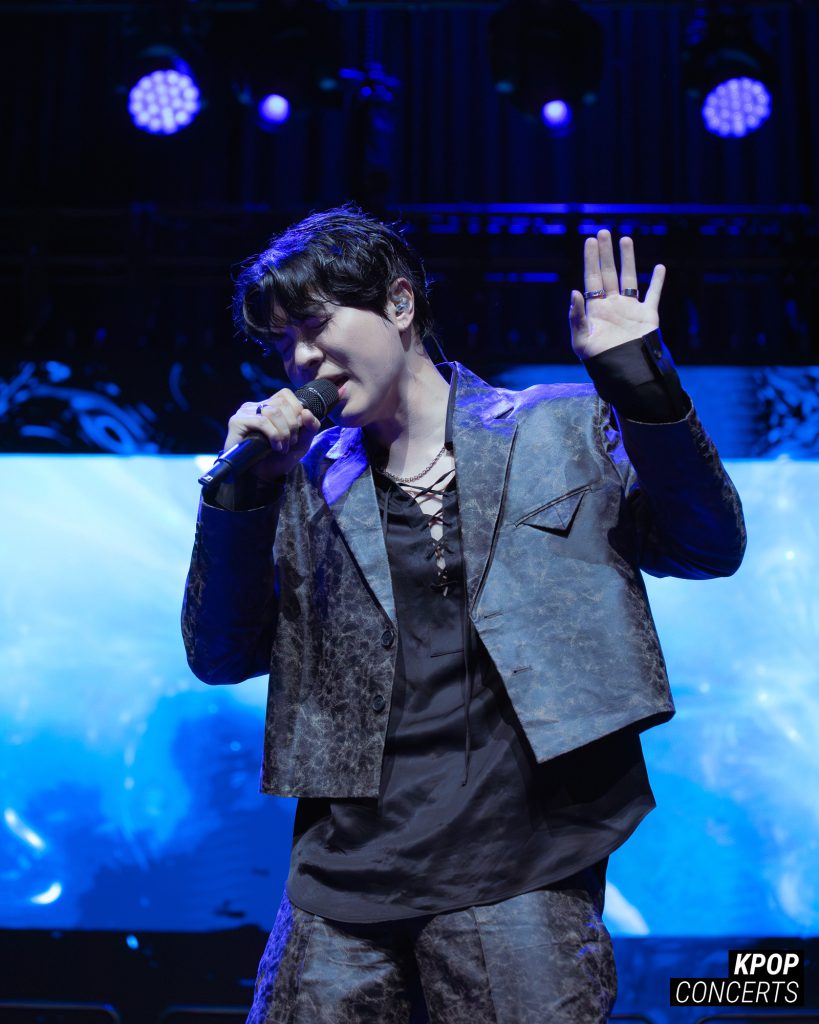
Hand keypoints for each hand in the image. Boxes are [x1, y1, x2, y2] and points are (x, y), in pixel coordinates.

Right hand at [223, 389, 321, 482]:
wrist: (261, 477)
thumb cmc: (278, 459)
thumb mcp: (301, 443)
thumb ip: (310, 427)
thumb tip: (306, 412)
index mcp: (268, 406)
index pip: (285, 394)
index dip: (296, 410)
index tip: (297, 431)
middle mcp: (254, 406)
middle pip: (281, 404)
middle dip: (292, 425)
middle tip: (290, 443)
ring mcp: (244, 412)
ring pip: (273, 412)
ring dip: (283, 432)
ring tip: (282, 448)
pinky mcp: (237, 422)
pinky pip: (262, 422)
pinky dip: (273, 435)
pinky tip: (274, 447)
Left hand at [569, 229, 664, 358]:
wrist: (624, 373)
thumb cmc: (598, 361)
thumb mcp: (581, 340)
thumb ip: (577, 316)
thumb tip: (574, 291)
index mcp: (596, 309)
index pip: (592, 278)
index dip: (591, 260)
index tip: (589, 241)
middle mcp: (612, 305)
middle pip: (608, 273)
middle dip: (606, 253)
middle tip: (603, 232)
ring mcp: (630, 309)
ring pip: (629, 278)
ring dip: (628, 259)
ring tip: (626, 239)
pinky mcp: (648, 316)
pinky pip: (653, 295)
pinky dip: (658, 281)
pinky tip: (659, 267)